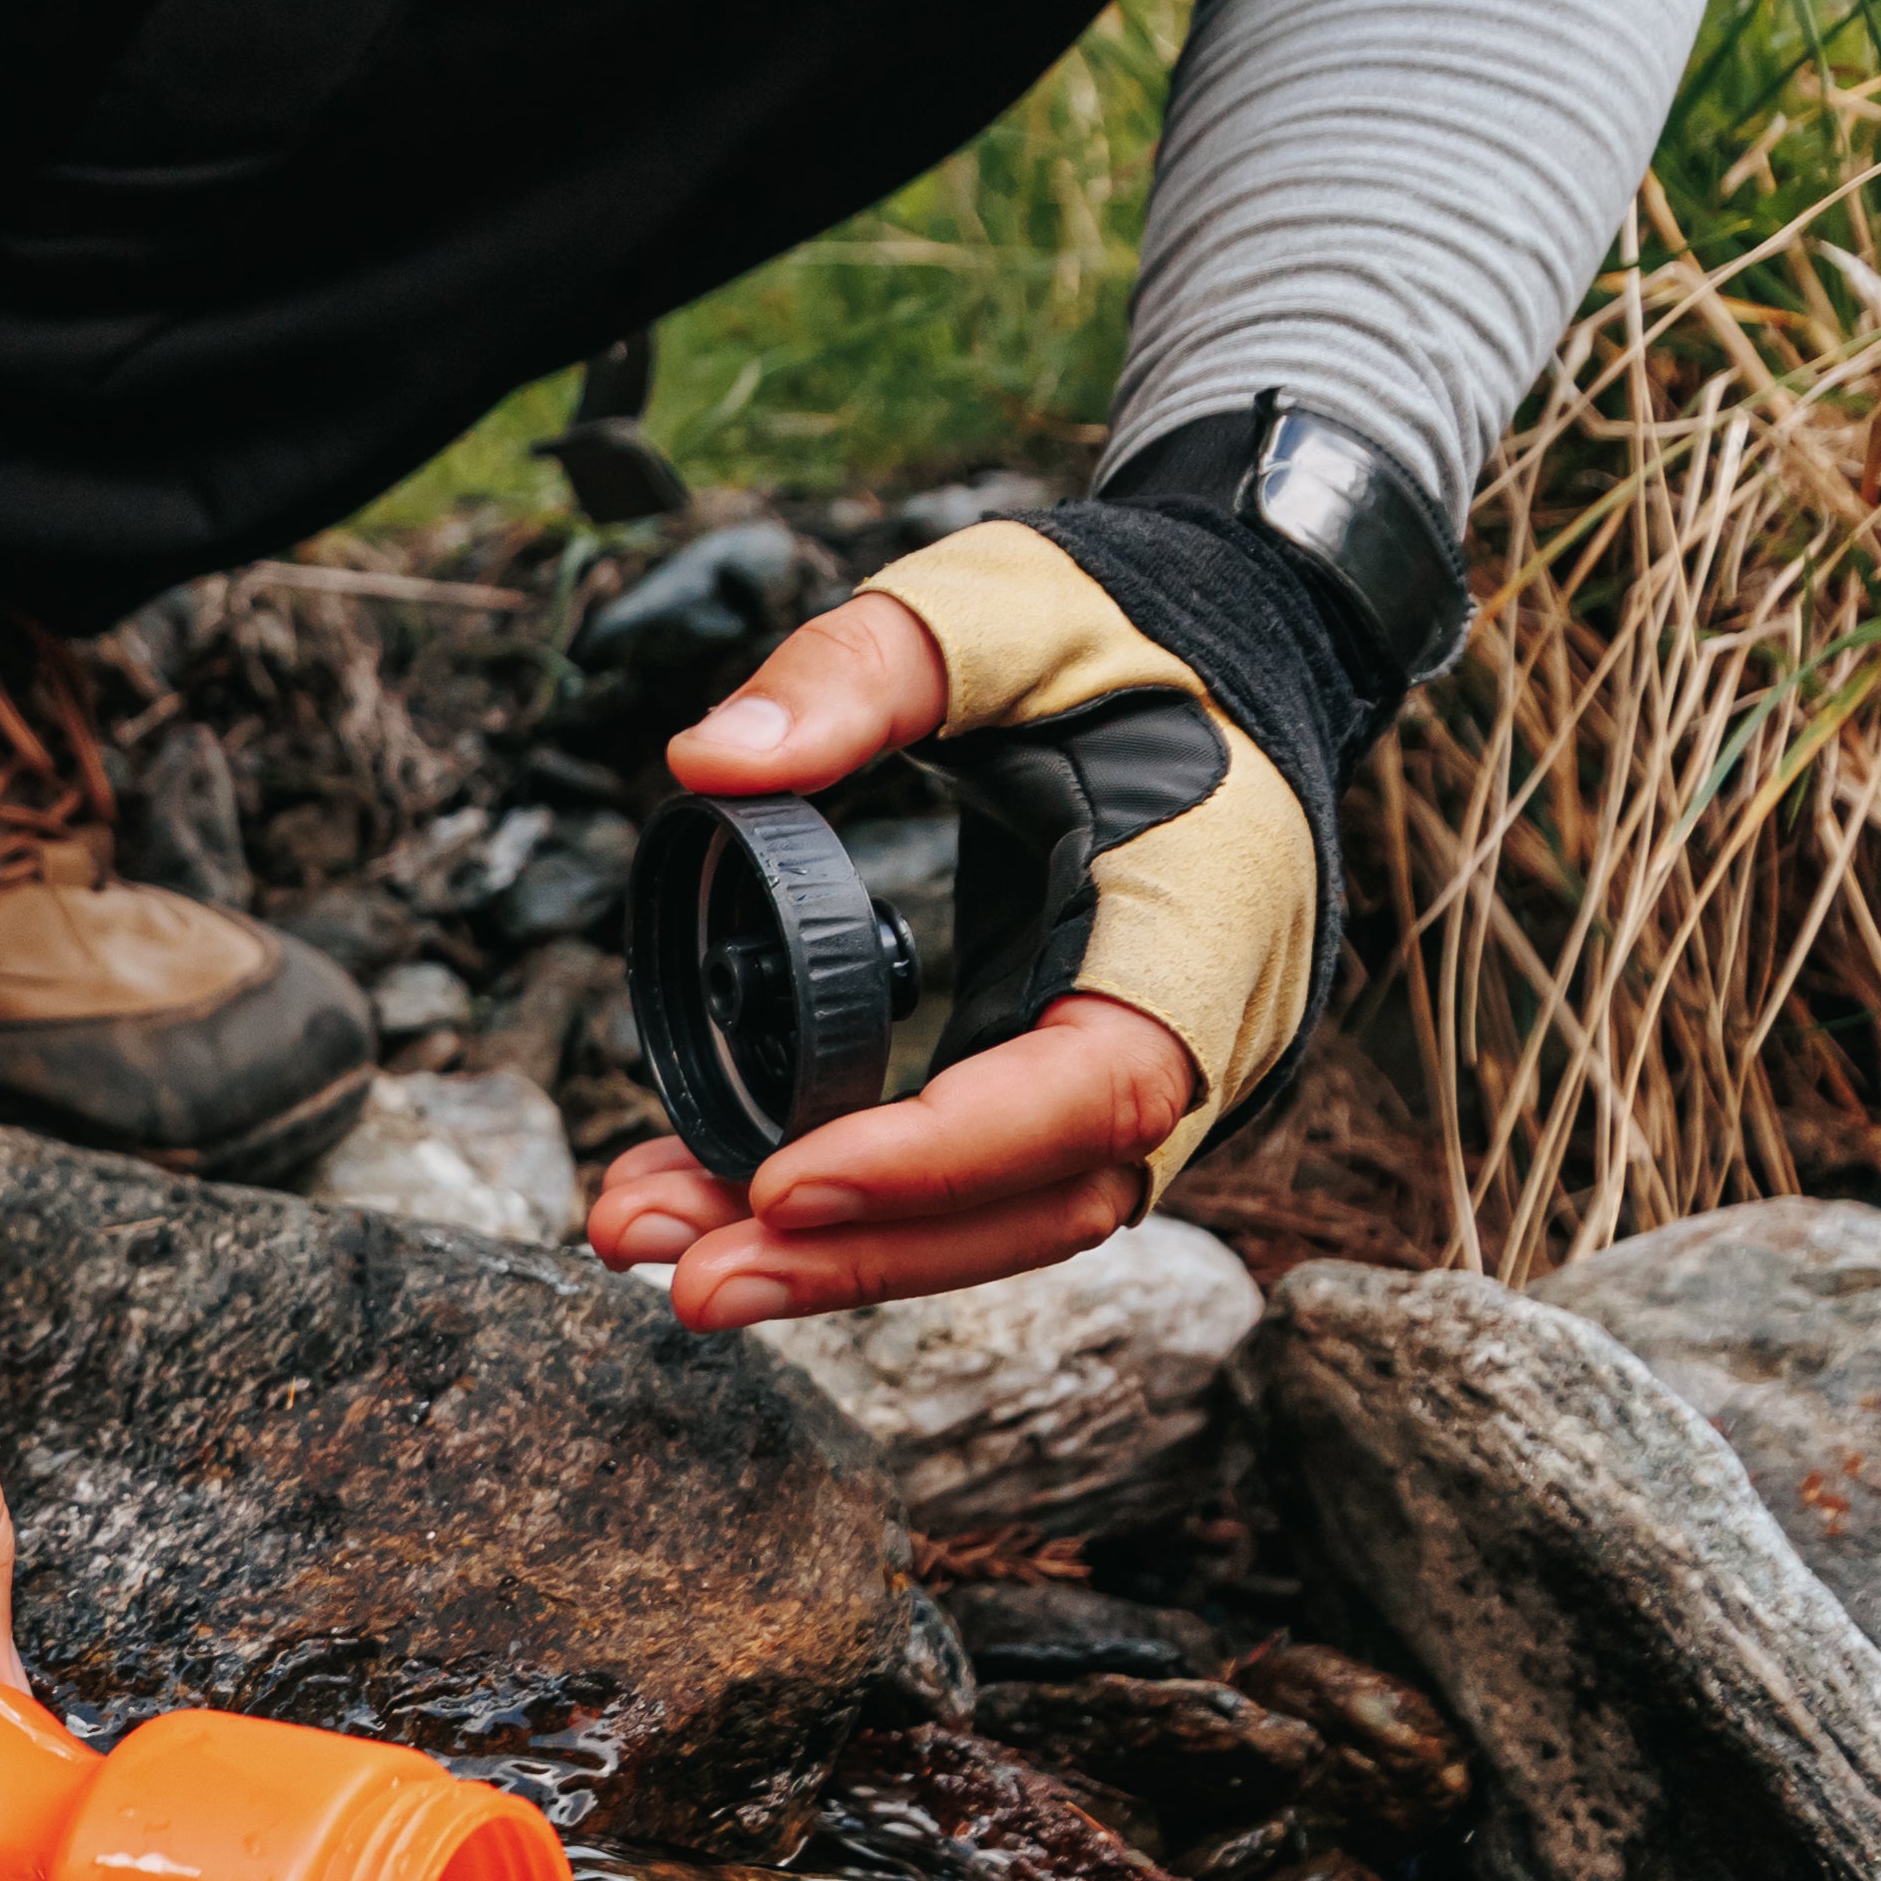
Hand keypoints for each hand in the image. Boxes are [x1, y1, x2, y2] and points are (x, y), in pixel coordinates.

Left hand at [585, 566, 1233, 1331]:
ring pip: (1006, 1216)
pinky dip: (857, 1206)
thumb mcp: (988, 602)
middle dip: (862, 1258)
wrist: (1226, 643)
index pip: (1095, 1091)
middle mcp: (1204, 1031)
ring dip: (836, 1255)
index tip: (784, 1184)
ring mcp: (1154, 1075)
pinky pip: (981, 1180)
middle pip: (1043, 1203)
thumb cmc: (1117, 625)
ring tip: (655, 1243)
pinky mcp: (1081, 1082)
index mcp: (1207, 920)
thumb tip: (708, 764)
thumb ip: (853, 673)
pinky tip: (713, 1200)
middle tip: (686, 1278)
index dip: (943, 1156)